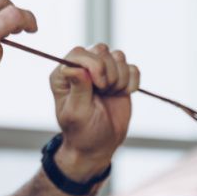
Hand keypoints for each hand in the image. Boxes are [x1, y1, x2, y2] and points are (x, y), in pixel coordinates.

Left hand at [49, 45, 140, 181]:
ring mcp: (102, 71)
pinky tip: (123, 94)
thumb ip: (78, 88)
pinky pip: (132, 68)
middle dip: (108, 73)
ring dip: (120, 78)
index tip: (99, 86)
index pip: (80, 53)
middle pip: (101, 50)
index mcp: (64, 74)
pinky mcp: (119, 77)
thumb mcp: (77, 112)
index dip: (94, 65)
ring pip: (118, 56)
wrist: (100, 145)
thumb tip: (73, 67)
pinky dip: (132, 82)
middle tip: (105, 92)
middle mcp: (82, 68)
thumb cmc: (82, 131)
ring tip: (111, 95)